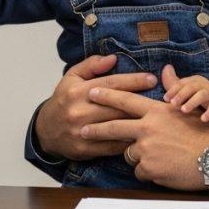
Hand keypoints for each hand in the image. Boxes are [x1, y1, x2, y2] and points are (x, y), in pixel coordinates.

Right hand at [35, 54, 158, 160]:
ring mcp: (82, 132)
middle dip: (140, 100)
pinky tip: (142, 136)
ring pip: (117, 126)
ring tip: (157, 118)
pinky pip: (112, 146)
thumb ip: (91, 66)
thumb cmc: (64, 101)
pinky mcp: (85, 149)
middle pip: (117, 106)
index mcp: (78, 91)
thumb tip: (112, 58)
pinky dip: (128, 141)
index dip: (133, 80)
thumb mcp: (72, 77)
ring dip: (138, 122)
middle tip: (162, 97)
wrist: (46, 131)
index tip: (152, 78)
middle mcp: (80, 111)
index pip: (111, 84)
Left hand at [81, 65, 208, 189]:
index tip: (91, 93)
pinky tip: (165, 169)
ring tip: (160, 157)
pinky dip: (149, 172)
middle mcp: (148, 128)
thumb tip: (166, 69)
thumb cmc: (204, 135)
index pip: (125, 100)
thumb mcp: (188, 108)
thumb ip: (173, 89)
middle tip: (82, 130)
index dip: (106, 96)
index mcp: (156, 111)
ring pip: (128, 153)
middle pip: (114, 127)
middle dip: (95, 129)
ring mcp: (147, 149)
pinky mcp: (149, 168)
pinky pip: (140, 171)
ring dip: (138, 156)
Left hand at [162, 68, 208, 121]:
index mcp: (190, 80)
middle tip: (173, 103)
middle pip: (190, 88)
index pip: (180, 84)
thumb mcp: (184, 85)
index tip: (165, 99)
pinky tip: (203, 119)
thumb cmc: (193, 90)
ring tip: (184, 110)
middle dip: (181, 95)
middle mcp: (200, 85)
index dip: (173, 91)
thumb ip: (172, 80)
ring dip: (192, 102)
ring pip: (201, 96)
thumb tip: (167, 66)